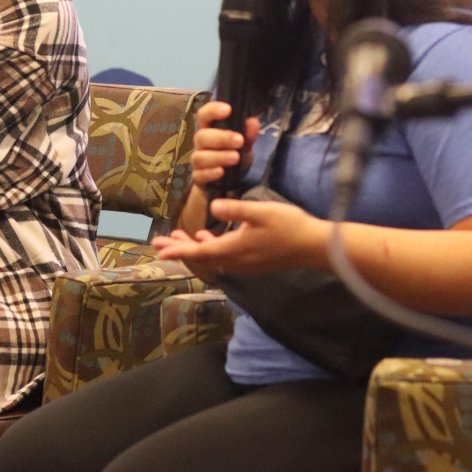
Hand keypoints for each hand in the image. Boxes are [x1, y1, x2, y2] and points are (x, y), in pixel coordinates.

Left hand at [152, 196, 325, 274]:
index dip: (177, 250)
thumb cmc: (289, 226)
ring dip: (193, 248)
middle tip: (159, 241)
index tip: (158, 249)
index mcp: (233, 249)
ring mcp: (244, 264)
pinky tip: (207, 236)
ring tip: (178, 237)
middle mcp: (235, 261)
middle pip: (200, 257)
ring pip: (210, 257)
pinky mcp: (252, 262)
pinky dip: (209, 248)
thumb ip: (235, 210)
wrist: (313, 247)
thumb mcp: (261, 212)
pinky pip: (222, 257)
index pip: (198, 253)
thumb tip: (212, 208)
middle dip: (179, 248)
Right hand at [190, 101, 261, 191]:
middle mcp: (201, 144)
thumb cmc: (232, 156)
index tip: (228, 109)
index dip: (213, 110)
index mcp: (210, 129)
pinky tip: (221, 172)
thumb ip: (248, 135)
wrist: (225, 183)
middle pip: (201, 136)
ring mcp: (198, 161)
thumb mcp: (244, 145)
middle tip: (239, 140)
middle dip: (221, 137)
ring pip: (200, 157)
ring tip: (236, 157)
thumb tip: (253, 121)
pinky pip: (200, 175)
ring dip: (219, 156)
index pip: (205, 115)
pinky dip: (210, 173)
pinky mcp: (199, 178)